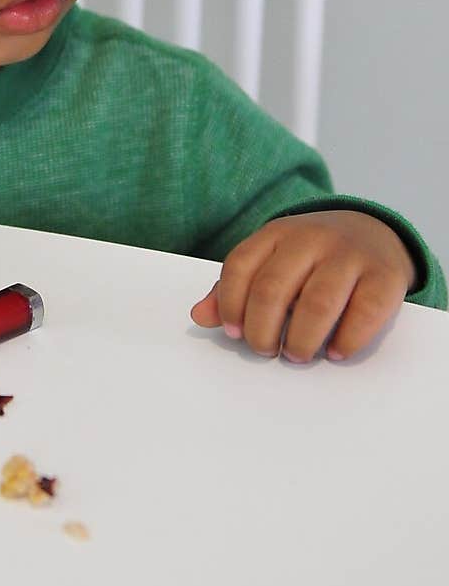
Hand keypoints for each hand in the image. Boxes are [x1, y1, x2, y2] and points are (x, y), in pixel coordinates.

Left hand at [189, 210, 416, 361]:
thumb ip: (234, 288)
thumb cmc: (311, 258)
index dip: (229, 304)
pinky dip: (346, 340)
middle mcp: (312, 238)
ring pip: (317, 304)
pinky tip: (334, 351)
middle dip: (261, 330)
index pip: (240, 266)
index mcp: (277, 233)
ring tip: (296, 354)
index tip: (233, 332)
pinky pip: (364, 313)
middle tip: (265, 350)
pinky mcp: (385, 276)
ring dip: (301, 339)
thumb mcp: (271, 260)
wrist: (373, 231)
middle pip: (273, 289)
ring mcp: (350, 255)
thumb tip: (199, 317)